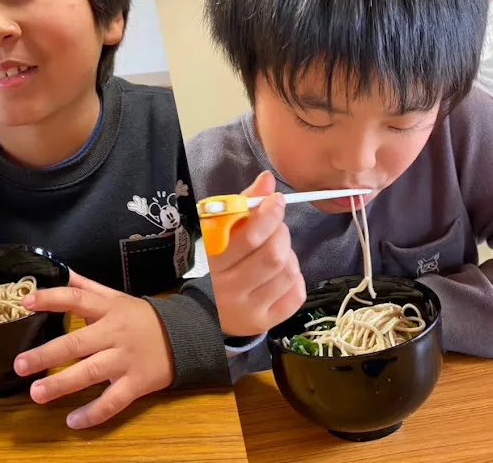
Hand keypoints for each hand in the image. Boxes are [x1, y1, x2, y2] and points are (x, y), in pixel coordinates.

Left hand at [13, 270, 173, 428]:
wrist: (182, 337)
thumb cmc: (141, 317)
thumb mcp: (116, 298)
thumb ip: (88, 287)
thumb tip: (62, 271)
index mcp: (109, 310)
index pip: (78, 299)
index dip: (52, 298)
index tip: (26, 302)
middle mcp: (115, 333)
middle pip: (79, 342)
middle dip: (48, 353)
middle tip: (20, 364)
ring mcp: (125, 360)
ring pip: (91, 372)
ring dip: (63, 384)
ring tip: (36, 393)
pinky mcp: (136, 384)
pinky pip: (113, 401)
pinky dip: (94, 413)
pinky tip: (72, 421)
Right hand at [209, 170, 305, 337]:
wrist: (206, 308)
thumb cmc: (215, 260)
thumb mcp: (219, 229)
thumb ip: (244, 203)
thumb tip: (268, 179)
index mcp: (214, 262)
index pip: (250, 237)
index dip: (270, 215)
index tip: (276, 201)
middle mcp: (230, 289)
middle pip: (274, 256)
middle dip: (282, 233)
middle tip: (277, 228)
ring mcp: (249, 308)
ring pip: (287, 273)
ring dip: (290, 254)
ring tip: (278, 250)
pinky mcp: (265, 322)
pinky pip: (296, 294)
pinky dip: (295, 277)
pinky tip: (283, 271)